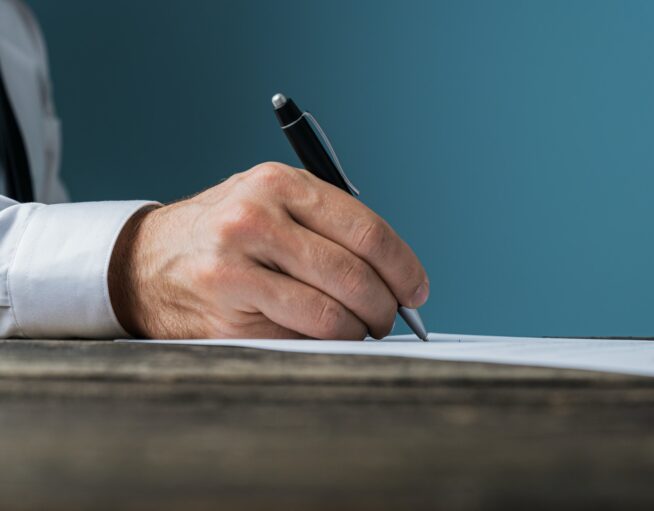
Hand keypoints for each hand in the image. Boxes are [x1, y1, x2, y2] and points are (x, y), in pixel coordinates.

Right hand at [108, 162, 428, 338]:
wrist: (143, 262)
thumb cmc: (225, 234)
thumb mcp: (271, 202)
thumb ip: (328, 226)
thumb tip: (395, 275)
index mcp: (278, 183)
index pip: (366, 230)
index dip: (403, 266)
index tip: (417, 289)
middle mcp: (255, 219)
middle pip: (353, 275)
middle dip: (385, 306)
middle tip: (390, 318)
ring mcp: (235, 269)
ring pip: (330, 315)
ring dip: (358, 331)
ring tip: (359, 329)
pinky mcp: (224, 314)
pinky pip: (299, 338)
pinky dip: (323, 343)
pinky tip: (321, 335)